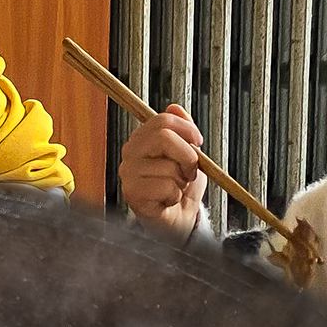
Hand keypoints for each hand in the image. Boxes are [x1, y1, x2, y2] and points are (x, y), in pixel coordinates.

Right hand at [120, 103, 206, 241]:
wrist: (178, 220)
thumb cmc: (180, 188)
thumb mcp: (188, 154)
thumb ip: (182, 130)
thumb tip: (175, 106)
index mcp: (142, 140)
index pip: (162, 120)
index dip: (187, 129)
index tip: (197, 142)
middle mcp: (131, 153)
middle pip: (163, 137)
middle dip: (187, 155)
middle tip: (190, 170)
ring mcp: (128, 174)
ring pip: (168, 167)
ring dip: (182, 181)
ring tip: (176, 189)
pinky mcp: (132, 194)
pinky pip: (165, 187)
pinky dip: (175, 196)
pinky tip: (167, 201)